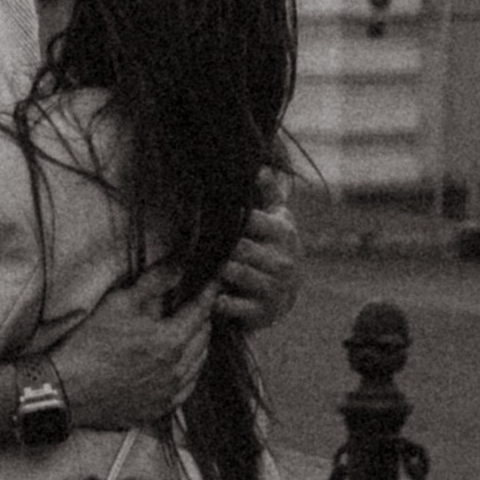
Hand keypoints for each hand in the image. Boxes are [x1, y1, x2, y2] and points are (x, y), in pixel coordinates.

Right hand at [51, 267, 214, 431]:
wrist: (67, 389)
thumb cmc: (91, 345)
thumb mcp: (120, 303)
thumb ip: (155, 282)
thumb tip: (180, 266)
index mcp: (171, 341)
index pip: (201, 310)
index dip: (209, 292)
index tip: (213, 281)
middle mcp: (177, 369)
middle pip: (204, 337)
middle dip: (203, 317)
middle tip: (197, 304)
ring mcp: (169, 392)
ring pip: (199, 364)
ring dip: (198, 344)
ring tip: (189, 331)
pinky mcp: (159, 409)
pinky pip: (187, 387)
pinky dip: (189, 371)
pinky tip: (180, 364)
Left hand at [215, 170, 299, 331]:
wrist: (285, 294)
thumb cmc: (273, 247)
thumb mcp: (276, 219)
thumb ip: (267, 194)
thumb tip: (258, 167)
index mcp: (283, 232)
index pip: (250, 219)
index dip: (227, 219)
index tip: (206, 218)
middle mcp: (283, 260)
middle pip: (239, 247)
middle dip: (216, 246)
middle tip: (194, 243)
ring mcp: (274, 288)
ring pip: (235, 273)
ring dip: (215, 270)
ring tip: (199, 264)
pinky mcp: (263, 313)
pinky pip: (234, 305)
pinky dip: (218, 301)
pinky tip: (209, 294)